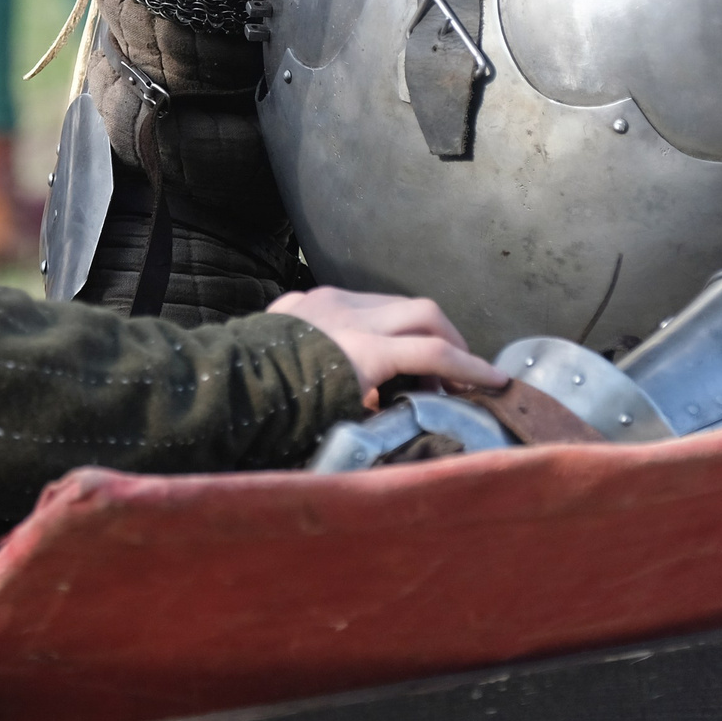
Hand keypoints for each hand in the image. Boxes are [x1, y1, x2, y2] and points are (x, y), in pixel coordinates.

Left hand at [269, 287, 505, 408]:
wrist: (224, 386)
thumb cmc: (278, 415)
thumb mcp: (337, 423)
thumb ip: (377, 407)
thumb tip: (398, 406)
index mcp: (364, 350)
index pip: (434, 353)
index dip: (471, 368)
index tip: (497, 381)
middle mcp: (353, 316)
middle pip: (424, 312)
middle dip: (451, 337)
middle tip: (459, 366)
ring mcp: (328, 300)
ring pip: (391, 301)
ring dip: (412, 326)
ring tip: (414, 359)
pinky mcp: (306, 297)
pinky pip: (355, 302)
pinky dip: (374, 320)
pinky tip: (367, 345)